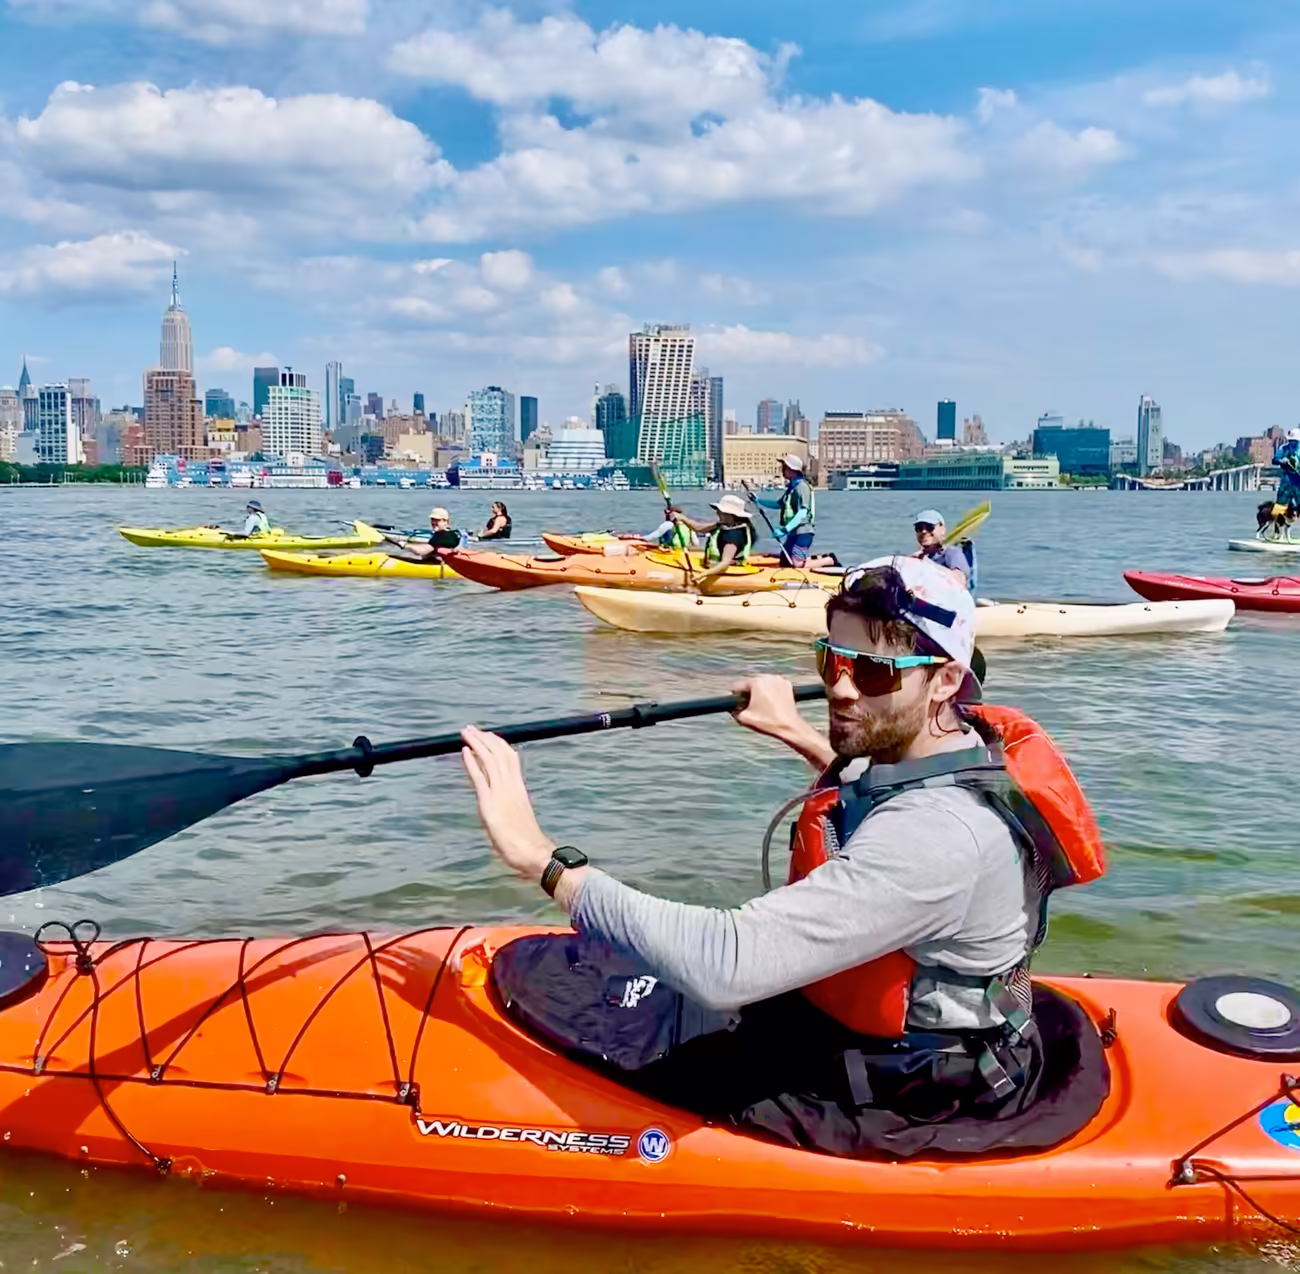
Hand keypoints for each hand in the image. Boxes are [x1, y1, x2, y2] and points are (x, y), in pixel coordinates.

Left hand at [460, 727, 555, 881]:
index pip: (509, 758)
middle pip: (498, 754)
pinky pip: (480, 778)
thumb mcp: (517, 818)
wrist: (533, 853)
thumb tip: (500, 805)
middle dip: (485, 739)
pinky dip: (472, 762)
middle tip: (472, 728)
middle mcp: (510, 786)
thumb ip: (508, 806)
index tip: (488, 735)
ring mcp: (500, 793)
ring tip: (466, 732)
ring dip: (477, 744)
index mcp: (518, 788)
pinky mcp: (489, 804)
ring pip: (489, 760)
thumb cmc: (527, 842)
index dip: (498, 744)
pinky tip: (465, 751)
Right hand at [731, 675, 801, 738]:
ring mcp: (779, 680)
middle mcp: (768, 677)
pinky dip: (770, 692)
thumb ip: (732, 711)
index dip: (735, 697)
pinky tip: (771, 703)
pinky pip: (773, 686)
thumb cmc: (768, 722)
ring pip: (762, 684)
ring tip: (761, 706)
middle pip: (750, 684)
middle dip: (748, 694)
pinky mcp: (787, 685)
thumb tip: (730, 707)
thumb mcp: (744, 719)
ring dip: (759, 692)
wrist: (789, 727)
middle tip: (750, 707)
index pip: (738, 686)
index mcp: (756, 682)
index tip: (737, 705)